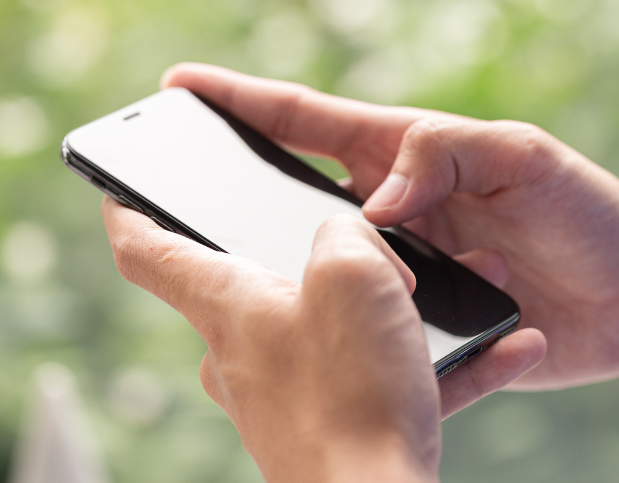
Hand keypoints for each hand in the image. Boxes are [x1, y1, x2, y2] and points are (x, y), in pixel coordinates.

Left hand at [102, 203, 542, 481]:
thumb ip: (347, 234)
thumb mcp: (355, 273)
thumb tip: (350, 240)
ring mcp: (288, 396)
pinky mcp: (332, 429)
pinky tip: (502, 351)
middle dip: (308, 256)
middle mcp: (246, 353)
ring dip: (395, 310)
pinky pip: (382, 378)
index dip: (127, 210)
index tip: (115, 189)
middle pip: (254, 287)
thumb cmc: (351, 391)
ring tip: (458, 290)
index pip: (148, 249)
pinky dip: (432, 363)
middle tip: (363, 241)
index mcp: (230, 305)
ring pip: (339, 330)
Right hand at [161, 63, 618, 392]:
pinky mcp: (421, 331)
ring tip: (249, 294)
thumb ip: (448, 154)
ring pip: (320, 275)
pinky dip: (359, 345)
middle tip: (174, 194)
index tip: (181, 84)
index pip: (307, 122)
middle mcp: (391, 216)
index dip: (242, 100)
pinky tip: (349, 360)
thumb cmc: (589, 212)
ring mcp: (400, 273)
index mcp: (405, 161)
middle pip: (291, 197)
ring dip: (289, 282)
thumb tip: (373, 203)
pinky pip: (373, 337)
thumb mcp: (524, 158)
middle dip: (232, 192)